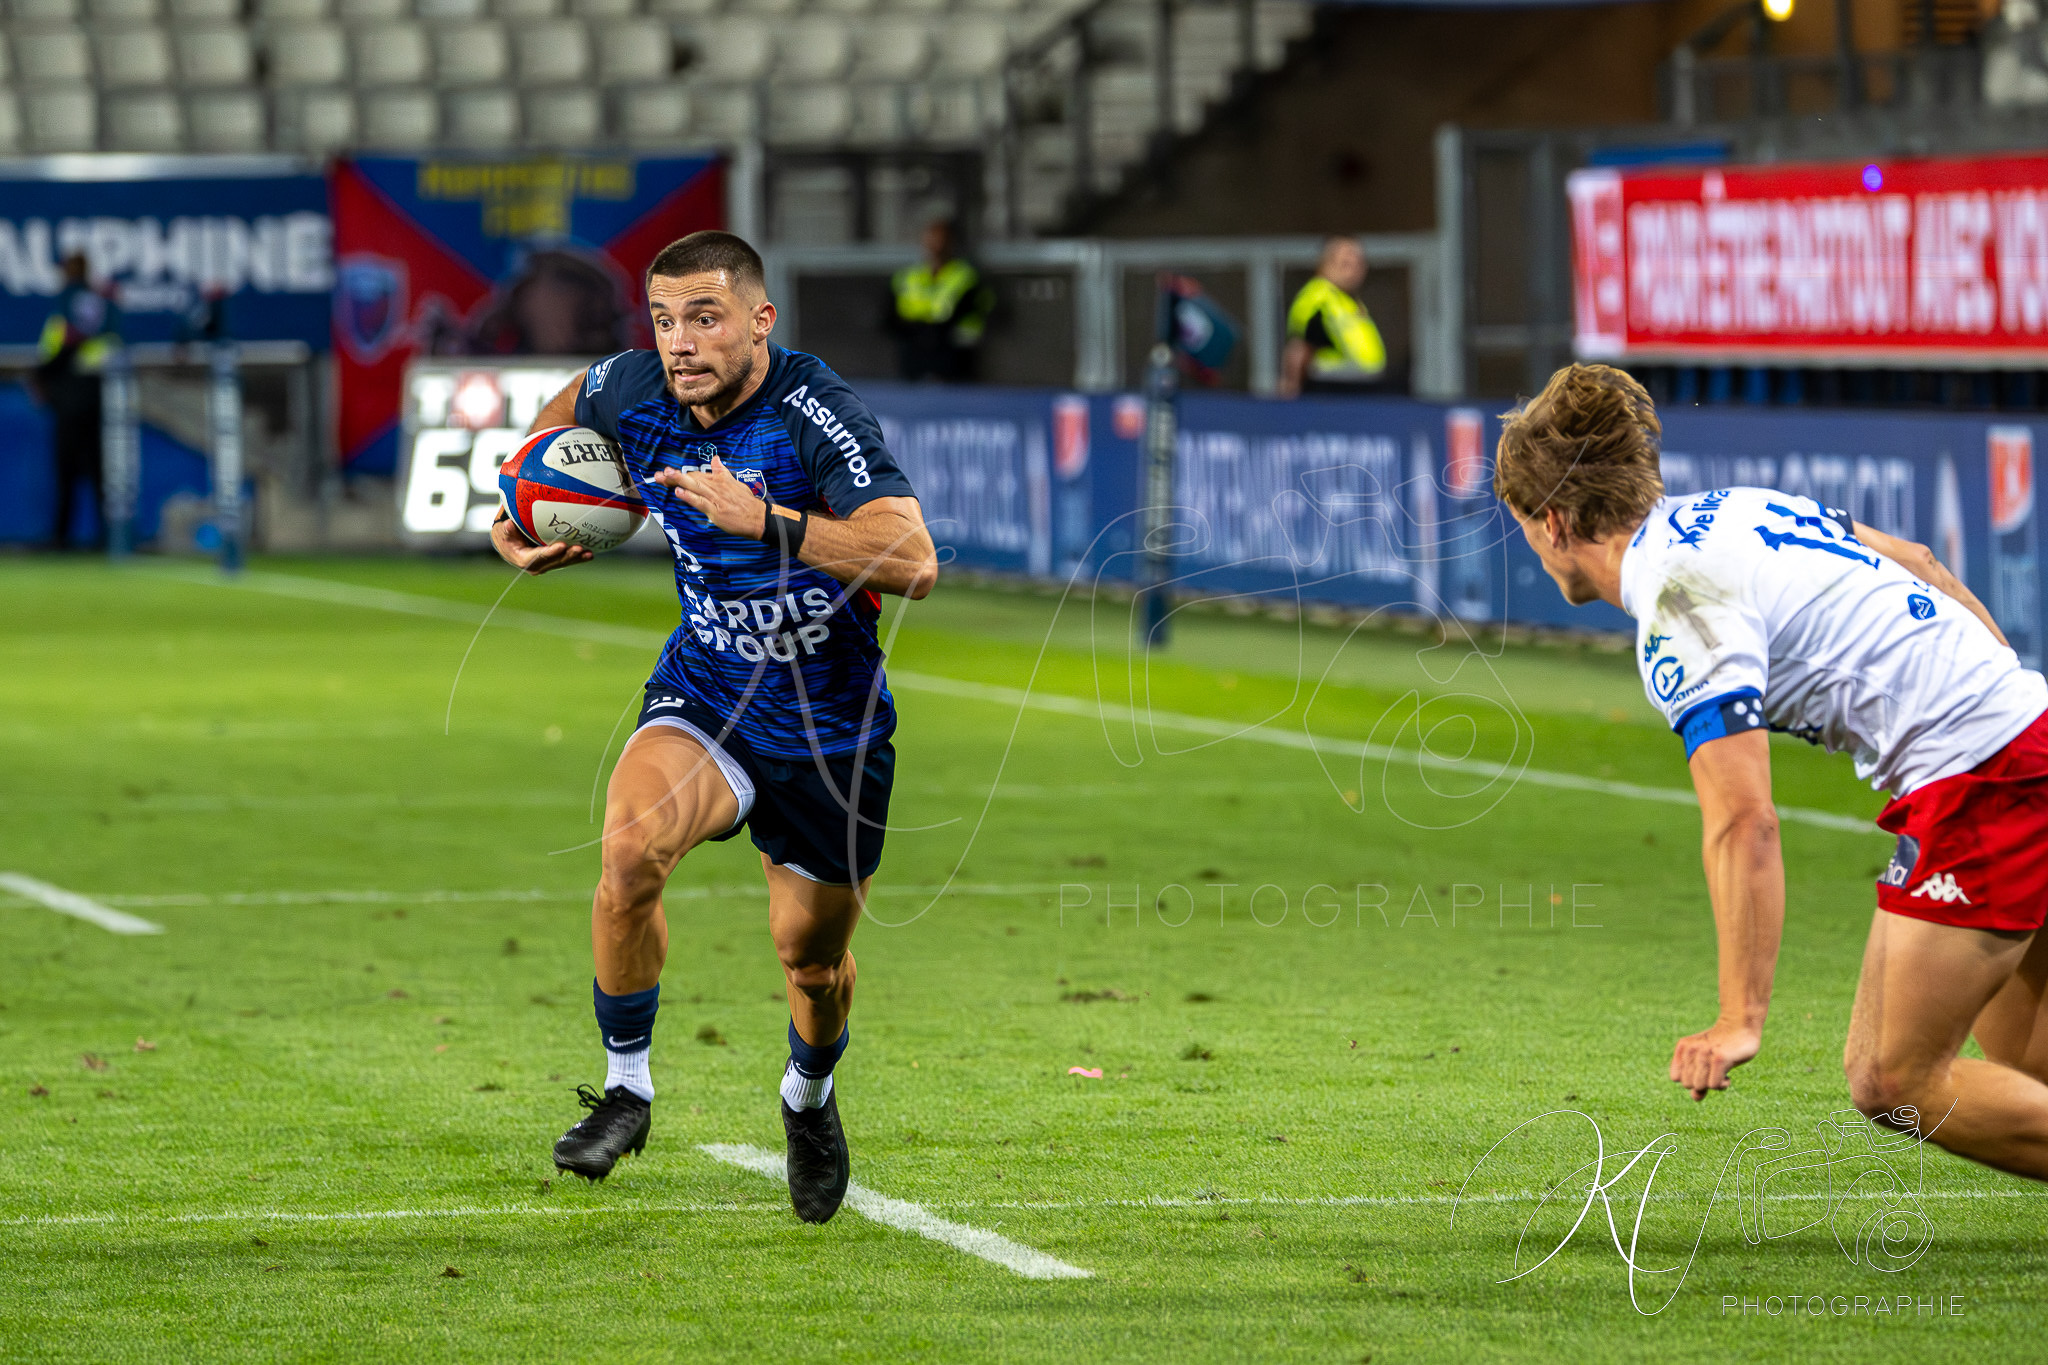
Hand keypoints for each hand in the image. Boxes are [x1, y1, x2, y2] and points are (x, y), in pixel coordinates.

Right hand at [490, 513, 591, 575]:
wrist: (508, 545)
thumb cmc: (505, 535)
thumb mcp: (502, 531)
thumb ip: (506, 530)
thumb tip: (508, 525)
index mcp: (523, 559)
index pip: (538, 557)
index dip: (550, 552)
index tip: (561, 545)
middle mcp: (536, 566)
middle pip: (554, 561)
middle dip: (567, 555)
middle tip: (579, 548)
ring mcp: (546, 565)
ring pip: (562, 562)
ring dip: (576, 558)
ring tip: (588, 553)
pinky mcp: (553, 562)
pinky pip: (566, 560)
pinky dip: (577, 558)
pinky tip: (589, 554)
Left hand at [652, 454, 766, 539]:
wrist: (758, 517)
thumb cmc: (747, 502)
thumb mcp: (735, 482)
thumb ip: (722, 472)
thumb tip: (716, 459)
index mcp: (719, 479)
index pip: (696, 474)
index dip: (680, 474)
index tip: (667, 472)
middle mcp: (716, 486)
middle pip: (692, 478)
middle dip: (674, 476)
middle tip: (660, 473)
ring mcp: (715, 498)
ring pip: (694, 486)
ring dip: (678, 480)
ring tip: (665, 476)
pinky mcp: (715, 510)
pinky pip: (700, 501)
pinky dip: (689, 496)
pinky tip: (679, 492)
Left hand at [1669, 1019, 1761, 1100]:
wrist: (1741, 1025)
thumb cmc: (1723, 1045)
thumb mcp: (1706, 1060)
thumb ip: (1698, 1078)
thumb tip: (1695, 1097)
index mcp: (1683, 1047)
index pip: (1675, 1078)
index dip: (1689, 1079)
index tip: (1702, 1073)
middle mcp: (1691, 1049)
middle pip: (1687, 1084)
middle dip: (1701, 1083)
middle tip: (1714, 1072)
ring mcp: (1705, 1053)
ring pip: (1699, 1085)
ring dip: (1713, 1085)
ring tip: (1721, 1073)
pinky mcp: (1720, 1058)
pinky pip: (1713, 1085)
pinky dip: (1722, 1085)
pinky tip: (1728, 1076)